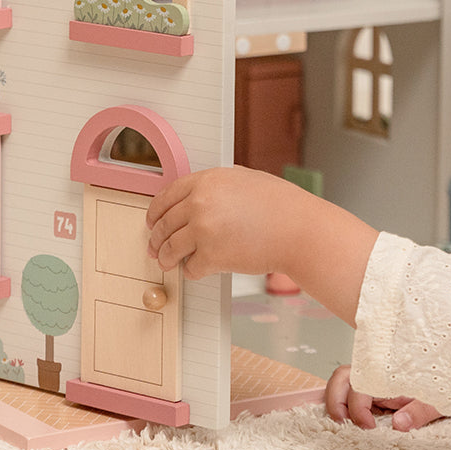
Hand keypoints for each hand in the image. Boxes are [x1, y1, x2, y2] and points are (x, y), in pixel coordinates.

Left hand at [146, 166, 304, 278]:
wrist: (298, 229)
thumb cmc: (279, 205)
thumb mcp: (244, 178)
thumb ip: (217, 184)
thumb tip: (197, 195)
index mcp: (207, 181)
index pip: (166, 196)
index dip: (155, 212)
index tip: (152, 222)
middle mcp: (200, 203)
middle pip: (164, 224)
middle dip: (156, 238)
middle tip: (155, 247)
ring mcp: (203, 230)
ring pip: (170, 248)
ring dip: (167, 258)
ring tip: (169, 262)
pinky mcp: (211, 257)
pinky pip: (190, 268)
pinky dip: (192, 271)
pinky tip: (198, 268)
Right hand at [325, 364, 442, 431]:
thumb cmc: (444, 385)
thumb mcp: (436, 401)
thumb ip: (418, 411)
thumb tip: (399, 424)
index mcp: (390, 374)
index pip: (361, 384)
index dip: (358, 407)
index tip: (368, 427)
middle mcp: (378, 374)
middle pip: (343, 376)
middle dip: (336, 399)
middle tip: (343, 424)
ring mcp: (374, 380)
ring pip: (342, 381)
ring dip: (336, 401)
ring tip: (342, 424)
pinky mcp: (373, 391)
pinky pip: (349, 391)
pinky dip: (341, 403)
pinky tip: (346, 421)